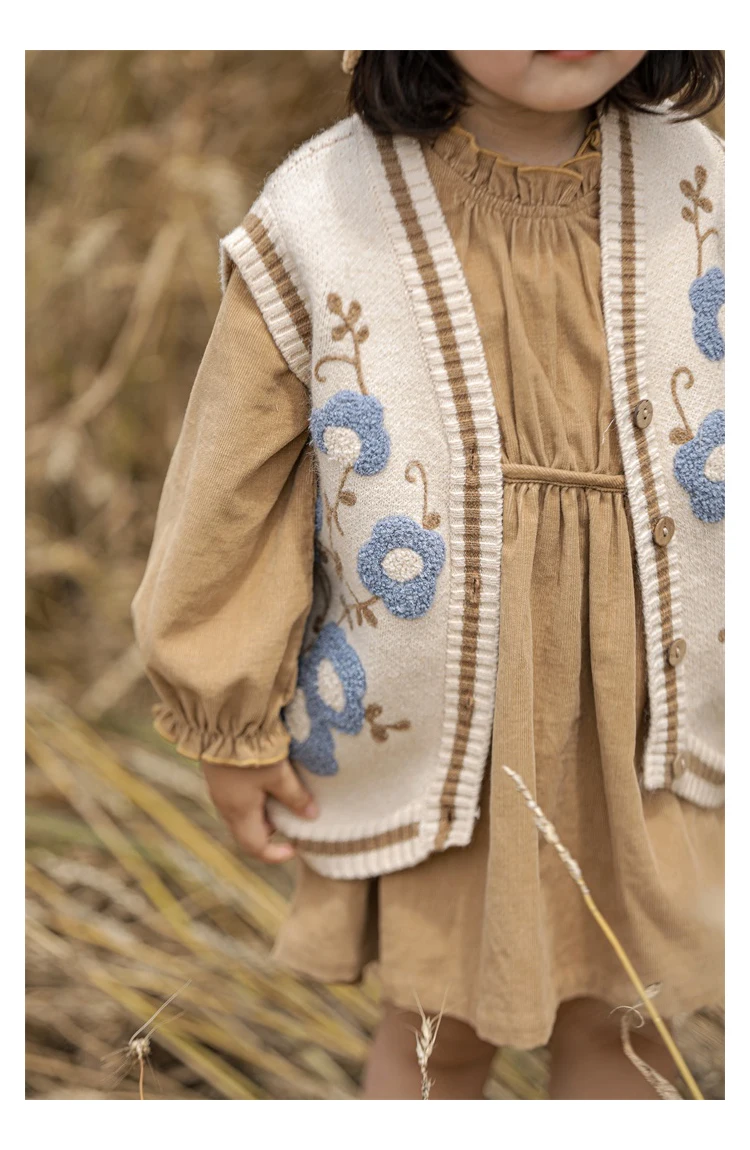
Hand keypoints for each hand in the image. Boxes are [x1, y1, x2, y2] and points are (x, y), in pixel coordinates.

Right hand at [201, 756, 317, 863]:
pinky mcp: (219, 774)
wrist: (222, 720)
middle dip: (271, 829)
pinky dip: (254, 797)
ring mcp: (219, 790)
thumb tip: (312, 816)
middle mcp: (225, 805)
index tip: (294, 848)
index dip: (275, 854)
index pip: (255, 847)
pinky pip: (237, 796)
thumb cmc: (252, 751)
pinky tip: (267, 778)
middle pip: (248, 831)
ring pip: (242, 813)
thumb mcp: (279, 775)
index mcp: (239, 812)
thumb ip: (295, 797)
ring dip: (263, 811)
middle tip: (291, 815)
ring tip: (283, 793)